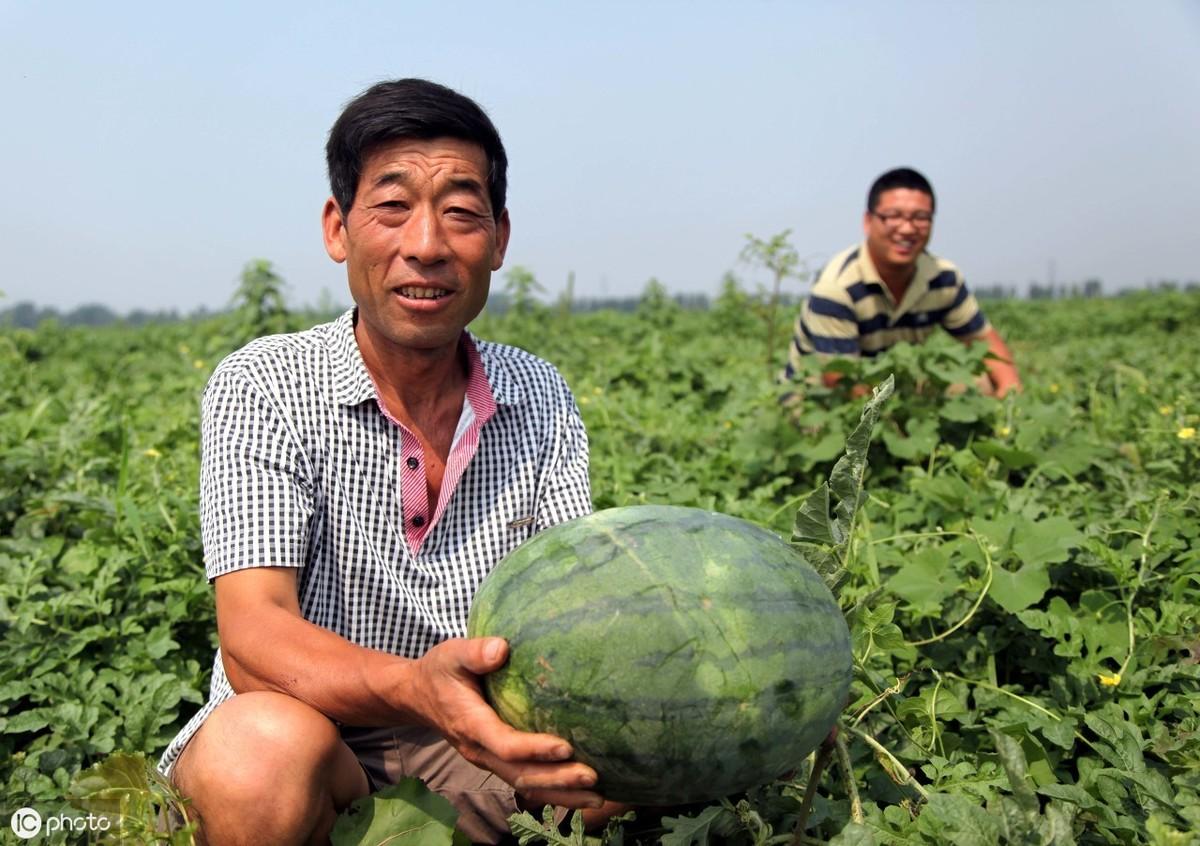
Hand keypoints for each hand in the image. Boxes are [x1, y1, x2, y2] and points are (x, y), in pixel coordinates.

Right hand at [406, 637, 603, 809]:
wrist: (418, 696)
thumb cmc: (439, 671)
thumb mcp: (451, 655)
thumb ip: (475, 651)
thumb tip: (502, 648)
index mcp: (470, 724)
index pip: (504, 744)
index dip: (534, 748)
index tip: (566, 747)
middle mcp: (479, 749)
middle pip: (520, 774)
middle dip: (557, 780)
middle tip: (594, 778)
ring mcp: (487, 759)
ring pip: (524, 785)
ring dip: (561, 793)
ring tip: (597, 796)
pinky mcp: (495, 760)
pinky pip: (524, 783)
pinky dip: (552, 792)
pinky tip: (580, 793)